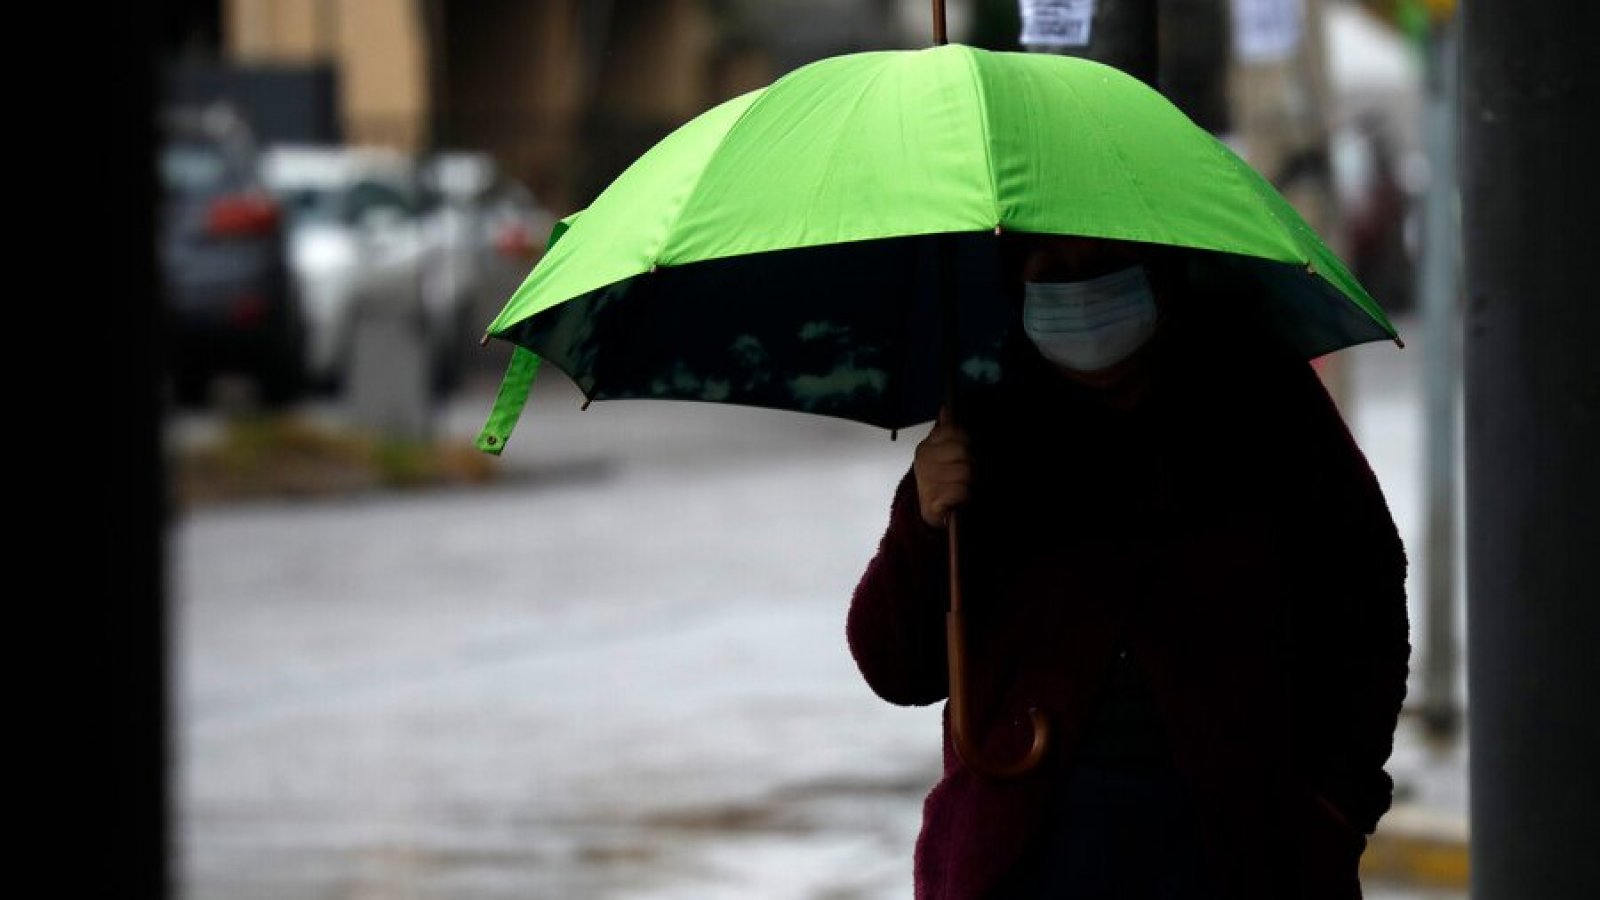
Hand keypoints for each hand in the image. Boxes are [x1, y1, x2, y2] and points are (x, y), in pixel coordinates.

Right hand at [913, 405, 970, 528]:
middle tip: (973, 474)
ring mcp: (926, 480)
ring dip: (972, 482)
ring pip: (965, 472)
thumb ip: (948, 431)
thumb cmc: (943, 481)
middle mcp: (923, 460)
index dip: (970, 442)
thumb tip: (946, 408)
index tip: (970, 453)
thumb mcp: (945, 453)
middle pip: (964, 451)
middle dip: (974, 465)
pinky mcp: (932, 499)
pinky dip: (967, 495)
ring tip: (968, 487)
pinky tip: (963, 498)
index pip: (956, 432)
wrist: (933, 513)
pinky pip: (961, 490)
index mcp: (927, 445)